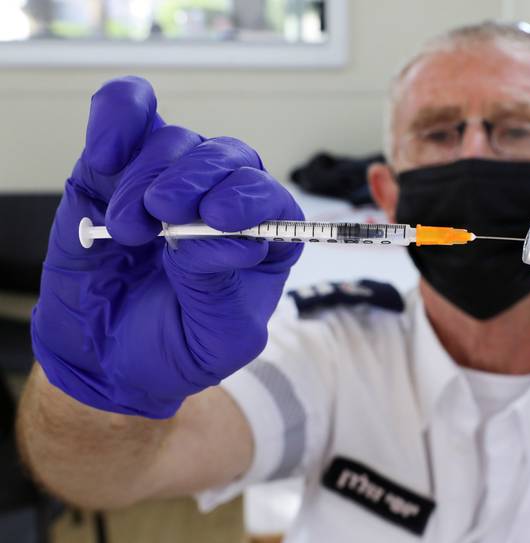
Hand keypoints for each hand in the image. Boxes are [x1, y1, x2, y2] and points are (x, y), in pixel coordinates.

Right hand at [31, 76, 303, 417]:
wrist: (102, 356)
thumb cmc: (173, 348)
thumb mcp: (214, 339)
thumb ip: (222, 287)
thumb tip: (223, 236)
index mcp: (261, 239)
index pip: (272, 199)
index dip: (251, 198)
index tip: (219, 216)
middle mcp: (221, 200)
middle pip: (227, 157)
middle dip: (196, 179)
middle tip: (163, 214)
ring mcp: (170, 179)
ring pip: (175, 140)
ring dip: (148, 177)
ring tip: (129, 231)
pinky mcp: (116, 169)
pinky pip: (127, 112)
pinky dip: (118, 118)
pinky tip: (106, 156)